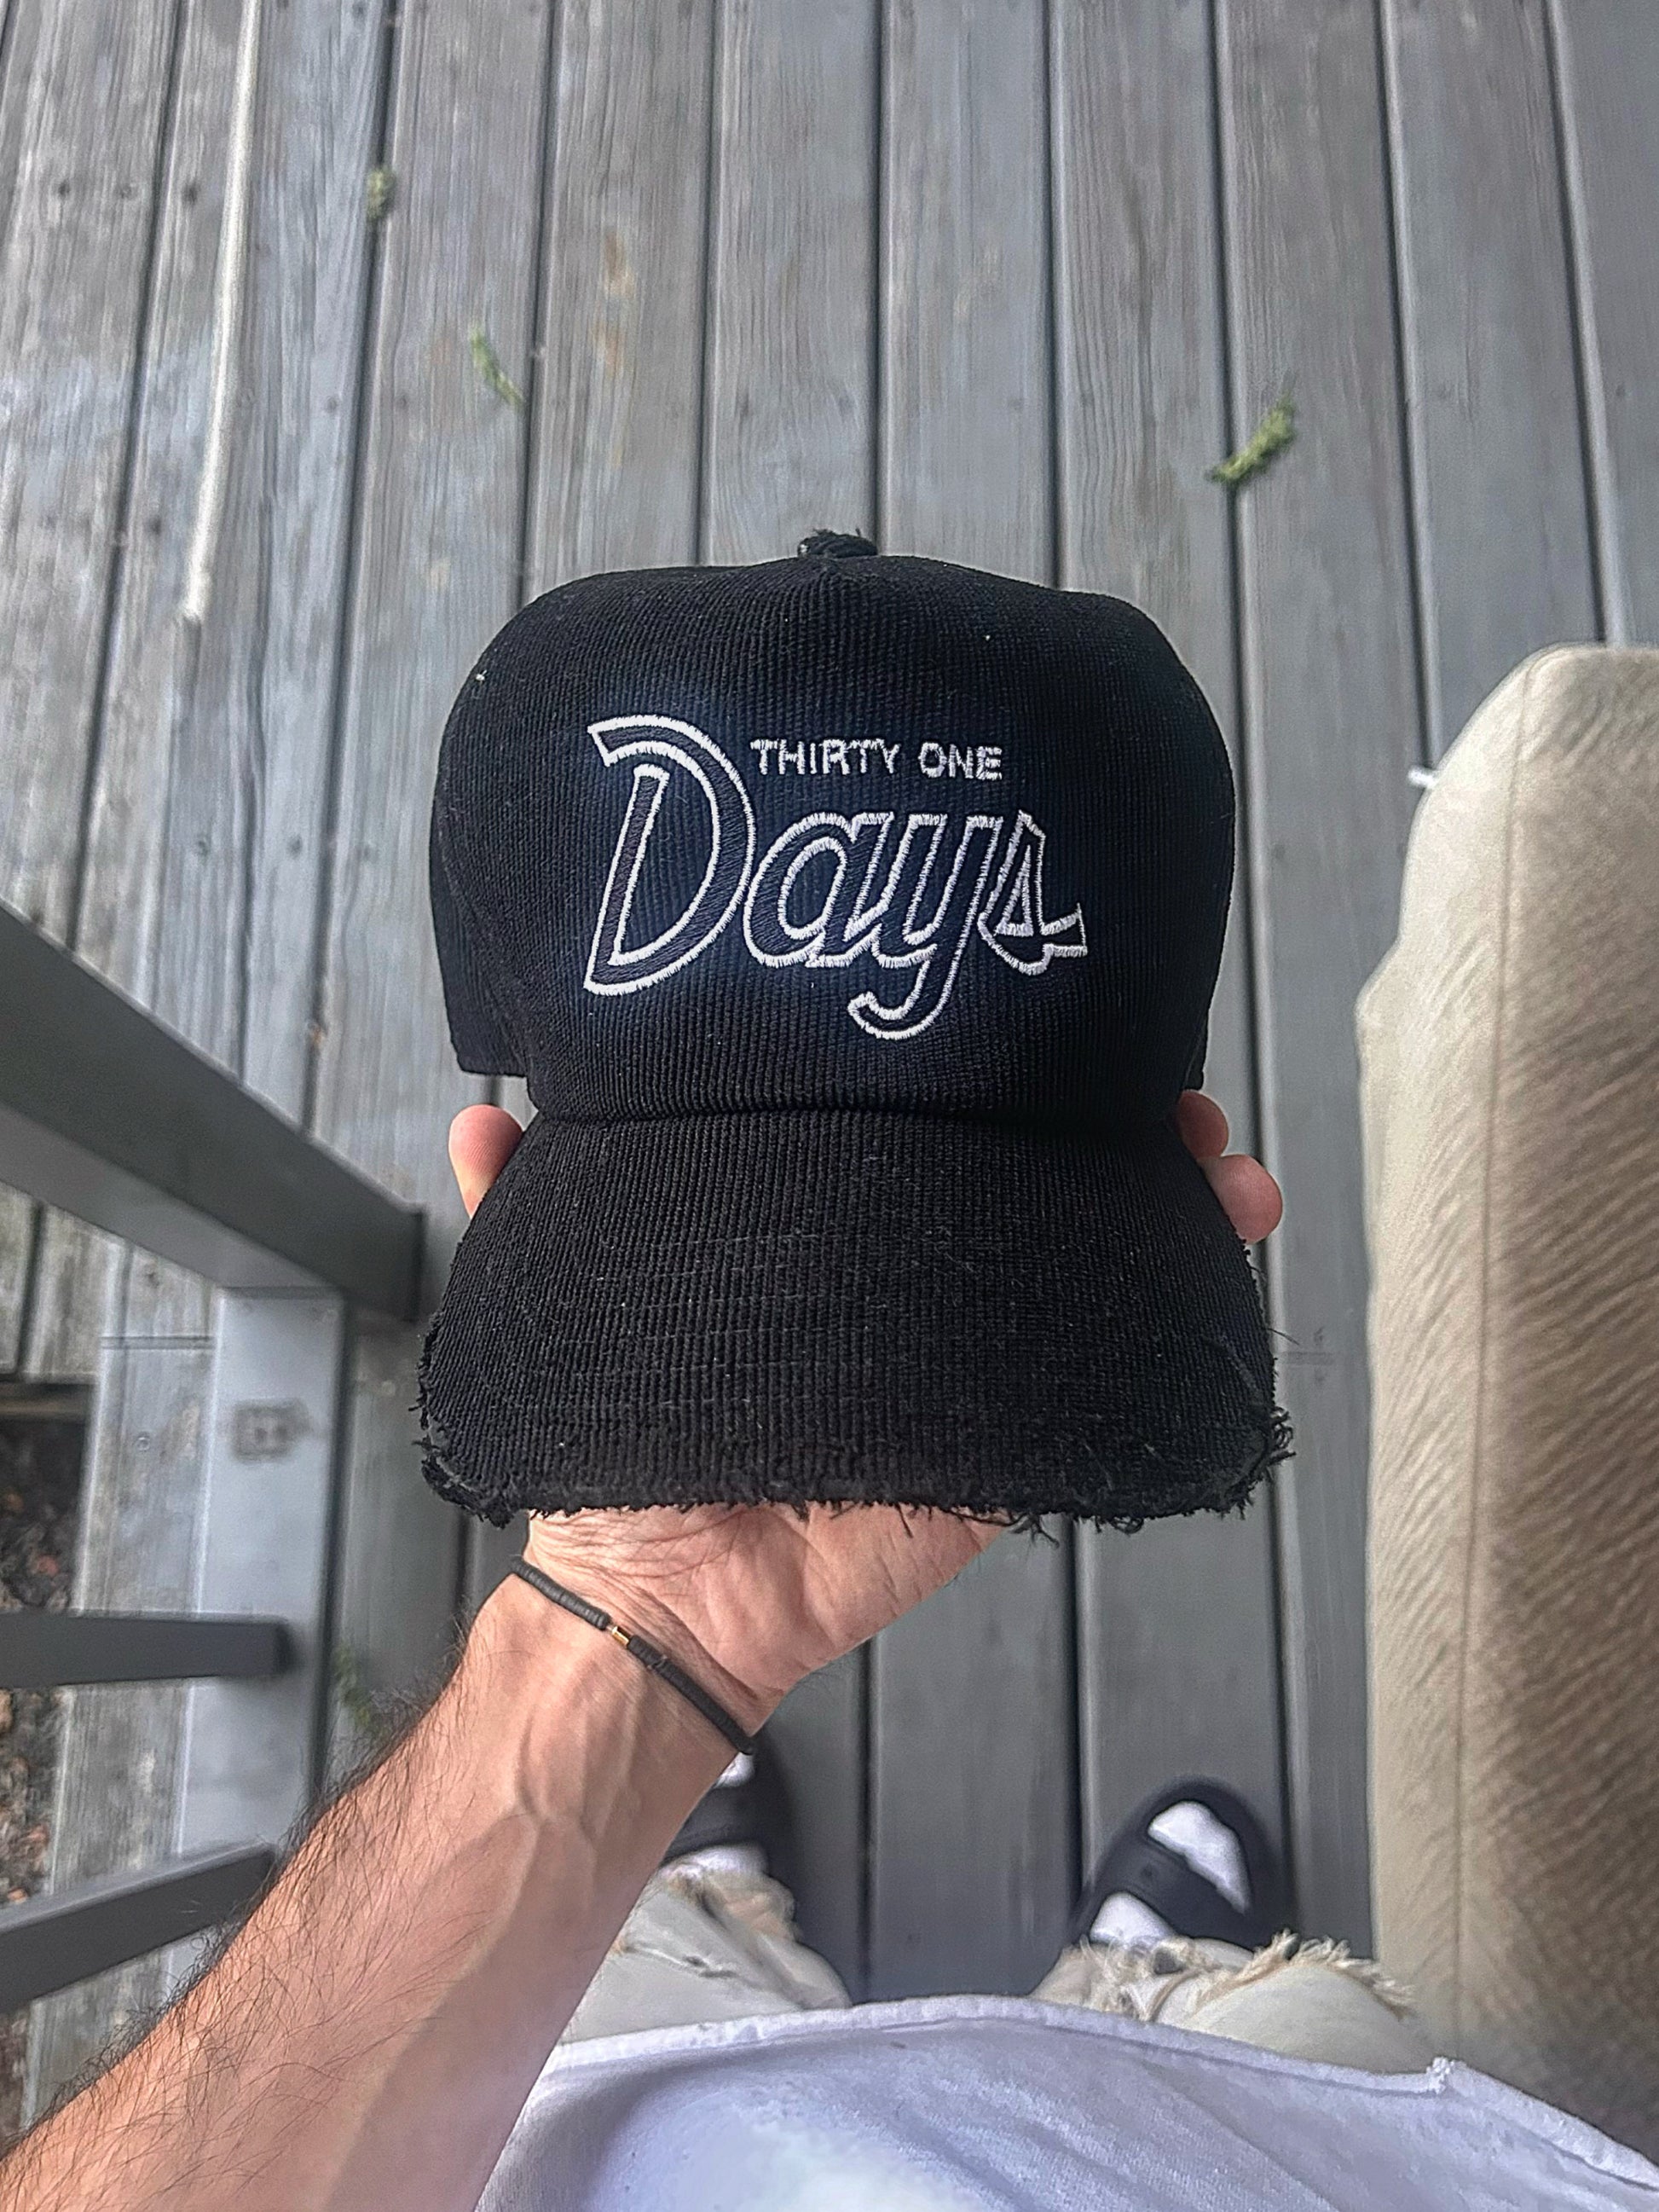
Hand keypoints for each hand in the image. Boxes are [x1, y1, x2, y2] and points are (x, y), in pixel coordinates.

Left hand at [449, 1095, 1282, 1733]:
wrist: (663, 1586)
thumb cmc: (622, 1427)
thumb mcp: (578, 1286)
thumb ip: (541, 1205)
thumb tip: (481, 1119)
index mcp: (836, 1212)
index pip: (940, 1115)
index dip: (1007, 1064)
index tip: (1055, 1011)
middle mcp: (919, 1262)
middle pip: (1043, 1166)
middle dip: (1119, 1114)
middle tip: (1167, 1085)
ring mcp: (979, 1342)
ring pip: (1101, 1247)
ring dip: (1178, 1192)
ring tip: (1224, 1161)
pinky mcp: (1019, 1427)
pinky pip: (1115, 1360)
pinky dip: (1185, 1307)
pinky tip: (1231, 1242)